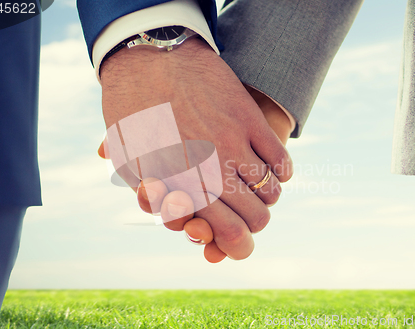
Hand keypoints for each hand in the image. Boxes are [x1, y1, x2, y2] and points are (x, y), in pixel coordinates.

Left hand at [100, 38, 292, 259]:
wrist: (149, 60)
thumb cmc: (135, 116)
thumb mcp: (132, 165)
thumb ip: (156, 199)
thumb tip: (183, 224)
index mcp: (179, 189)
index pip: (226, 234)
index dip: (237, 246)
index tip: (239, 243)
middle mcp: (209, 172)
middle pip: (254, 218)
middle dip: (254, 223)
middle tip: (251, 215)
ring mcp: (233, 145)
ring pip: (271, 192)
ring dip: (267, 197)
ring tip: (259, 188)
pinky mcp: (248, 120)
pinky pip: (281, 161)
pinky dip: (282, 172)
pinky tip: (274, 169)